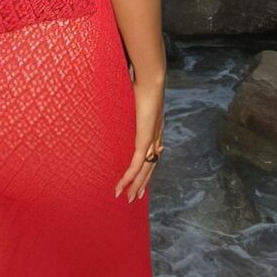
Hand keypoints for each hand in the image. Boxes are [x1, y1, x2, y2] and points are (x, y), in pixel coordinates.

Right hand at [113, 77, 164, 202]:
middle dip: (142, 182)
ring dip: (135, 185)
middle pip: (151, 165)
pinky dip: (129, 177)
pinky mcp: (144, 139)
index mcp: (155, 127)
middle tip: (135, 196)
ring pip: (145, 169)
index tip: (141, 178)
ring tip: (128, 198)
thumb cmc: (141, 83)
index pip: (153, 152)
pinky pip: (137, 163)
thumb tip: (120, 97)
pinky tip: (122, 187)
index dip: (147, 166)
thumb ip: (129, 103)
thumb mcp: (133, 98)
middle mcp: (156, 136)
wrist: (150, 78)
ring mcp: (152, 138)